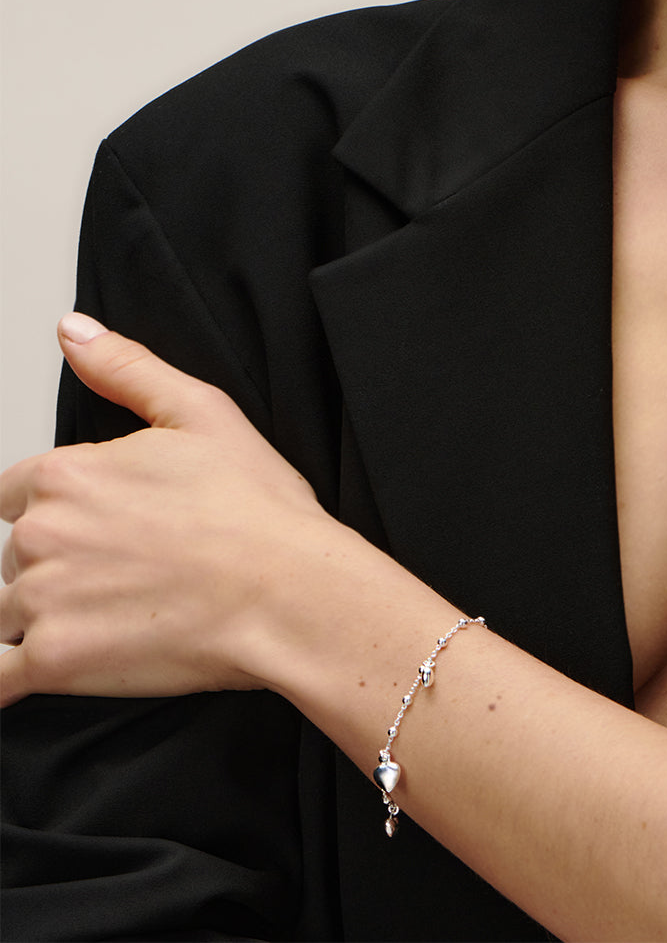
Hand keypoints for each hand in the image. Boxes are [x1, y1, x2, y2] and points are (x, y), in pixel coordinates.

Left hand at [0, 314, 336, 705]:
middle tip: (129, 570)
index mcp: (66, 474)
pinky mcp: (55, 663)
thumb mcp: (201, 411)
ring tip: (120, 616)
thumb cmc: (257, 512)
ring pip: (11, 614)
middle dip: (59, 563)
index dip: (65, 508)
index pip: (18, 493)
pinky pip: (0, 680)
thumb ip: (125, 368)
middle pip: (17, 554)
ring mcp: (42, 602)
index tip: (110, 526)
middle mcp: (42, 535)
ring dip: (49, 618)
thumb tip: (73, 333)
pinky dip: (16, 679)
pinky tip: (60, 663)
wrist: (290, 595)